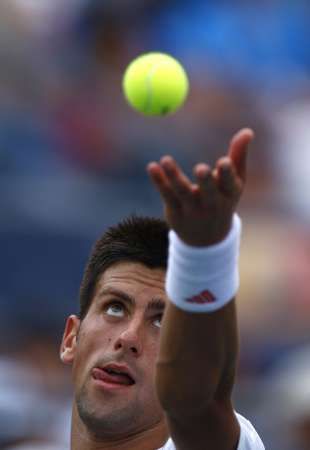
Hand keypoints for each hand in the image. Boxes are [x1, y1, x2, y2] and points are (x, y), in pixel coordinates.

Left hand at [147, 128, 253, 246]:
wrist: (207, 238)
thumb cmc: (223, 200)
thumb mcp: (235, 182)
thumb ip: (239, 155)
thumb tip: (247, 131)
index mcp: (229, 195)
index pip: (229, 185)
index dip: (227, 174)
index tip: (224, 161)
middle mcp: (212, 204)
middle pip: (208, 192)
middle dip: (205, 181)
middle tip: (201, 168)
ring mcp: (192, 210)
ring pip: (182, 192)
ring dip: (174, 176)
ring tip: (166, 160)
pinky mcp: (175, 211)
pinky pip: (167, 195)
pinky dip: (159, 181)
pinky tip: (152, 167)